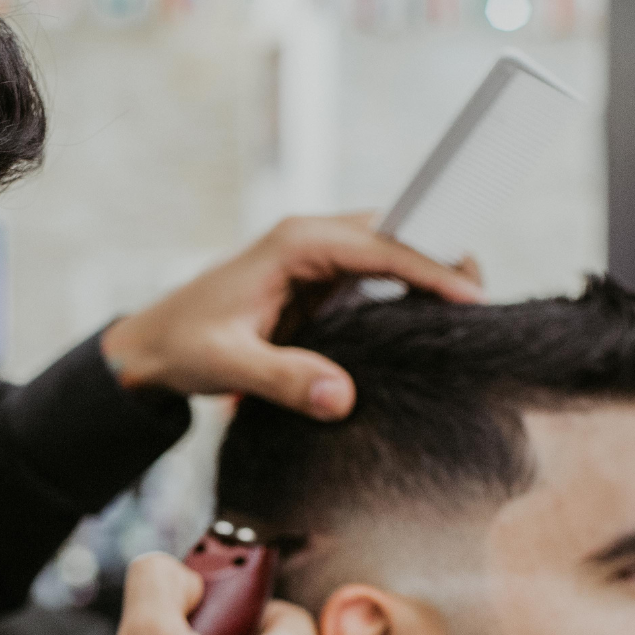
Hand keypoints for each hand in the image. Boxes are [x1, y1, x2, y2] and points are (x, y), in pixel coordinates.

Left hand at [100, 212, 481, 419]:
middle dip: (443, 263)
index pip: (383, 246)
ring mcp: (318, 259)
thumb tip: (343, 397)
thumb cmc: (183, 346)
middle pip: (398, 237)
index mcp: (295, 244)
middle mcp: (312, 240)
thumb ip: (284, 379)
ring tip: (467, 319)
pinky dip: (405, 297)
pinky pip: (377, 280)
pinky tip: (427, 328)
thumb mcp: (229, 365)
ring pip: (393, 255)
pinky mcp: (319, 283)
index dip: (432, 269)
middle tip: (483, 308)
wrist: (151, 348)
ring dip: (428, 279)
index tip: (473, 298)